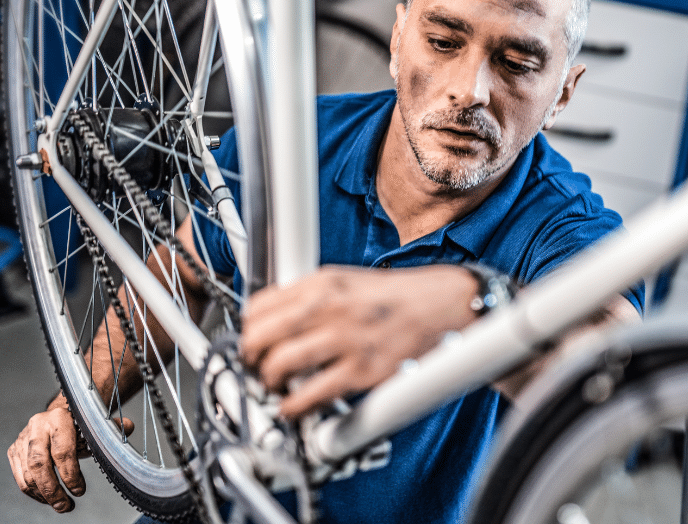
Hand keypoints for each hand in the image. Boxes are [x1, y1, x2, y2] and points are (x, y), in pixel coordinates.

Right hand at [7, 405, 133, 511]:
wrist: (58, 418)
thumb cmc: (80, 427)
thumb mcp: (96, 428)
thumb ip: (113, 429)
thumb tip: (128, 426)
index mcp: (59, 417)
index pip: (62, 451)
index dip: (71, 475)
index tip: (80, 491)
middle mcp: (37, 426)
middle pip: (39, 465)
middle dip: (53, 490)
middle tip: (66, 506)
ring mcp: (23, 438)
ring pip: (28, 474)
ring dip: (44, 495)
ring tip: (60, 505)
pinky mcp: (14, 450)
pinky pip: (20, 478)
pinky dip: (34, 493)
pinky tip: (48, 498)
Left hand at [240, 265, 477, 417]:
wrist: (442, 306)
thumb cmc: (395, 297)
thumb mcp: (345, 281)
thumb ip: (309, 298)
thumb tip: (273, 319)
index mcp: (321, 283)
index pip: (259, 306)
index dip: (246, 330)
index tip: (248, 342)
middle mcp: (329, 308)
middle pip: (260, 336)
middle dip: (249, 358)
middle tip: (254, 367)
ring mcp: (345, 340)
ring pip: (280, 365)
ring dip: (267, 382)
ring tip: (273, 386)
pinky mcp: (362, 371)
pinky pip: (312, 395)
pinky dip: (294, 406)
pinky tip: (293, 407)